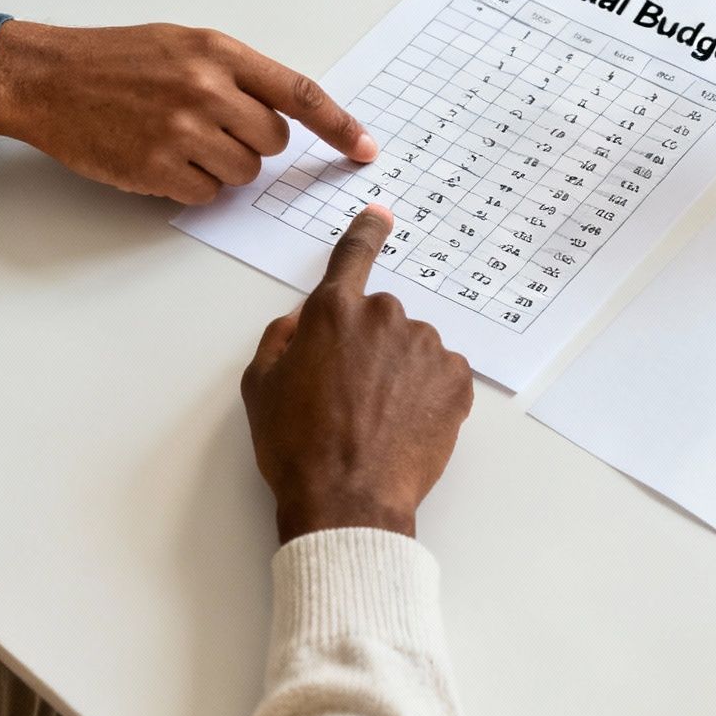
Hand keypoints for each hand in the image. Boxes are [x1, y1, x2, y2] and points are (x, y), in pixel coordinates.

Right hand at [0, 20, 377, 203]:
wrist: (48, 78)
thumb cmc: (115, 60)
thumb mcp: (183, 44)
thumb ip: (236, 74)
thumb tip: (282, 113)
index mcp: (219, 53)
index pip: (299, 93)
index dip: (339, 125)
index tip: (365, 149)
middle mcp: (206, 89)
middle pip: (273, 142)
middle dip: (253, 144)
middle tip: (213, 129)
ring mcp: (182, 131)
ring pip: (244, 173)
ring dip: (223, 168)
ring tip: (180, 141)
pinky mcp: (157, 168)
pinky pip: (206, 194)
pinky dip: (192, 186)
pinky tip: (161, 160)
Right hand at [242, 207, 473, 541]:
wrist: (347, 500)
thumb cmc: (297, 447)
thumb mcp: (260, 387)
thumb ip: (281, 338)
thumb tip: (302, 322)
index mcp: (332, 312)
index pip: (353, 254)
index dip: (367, 232)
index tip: (381, 216)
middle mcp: (384, 316)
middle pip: (380, 317)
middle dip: (369, 347)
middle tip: (350, 397)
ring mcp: (426, 346)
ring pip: (412, 348)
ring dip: (400, 372)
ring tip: (377, 420)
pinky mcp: (456, 379)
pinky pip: (442, 375)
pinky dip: (428, 395)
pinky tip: (406, 426)